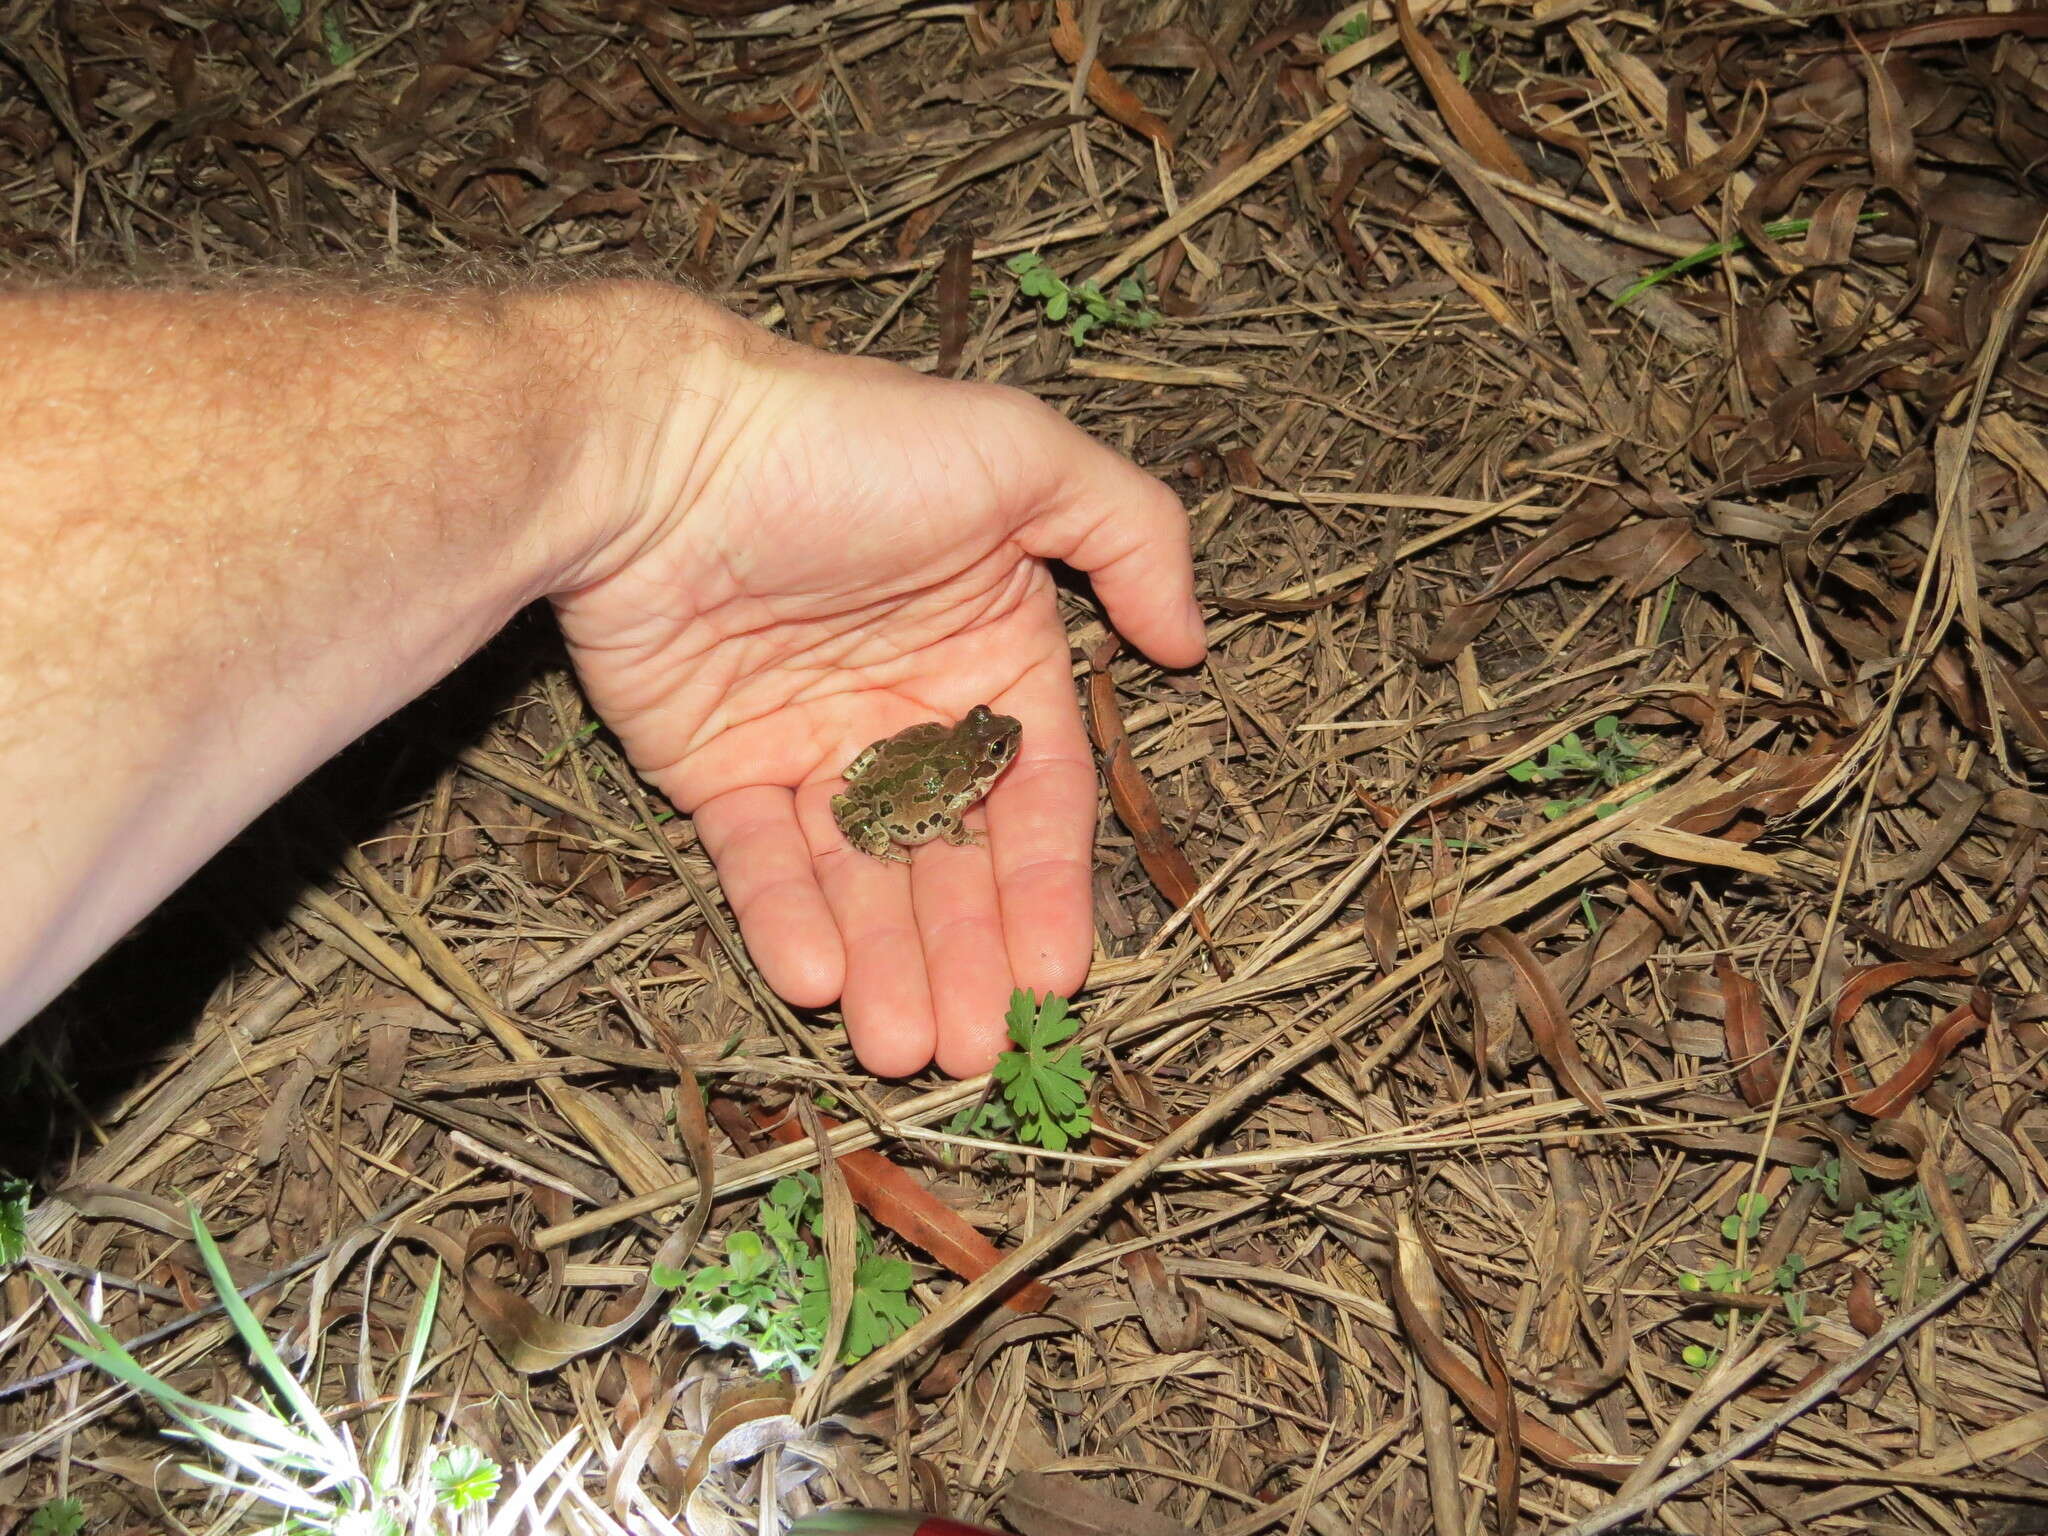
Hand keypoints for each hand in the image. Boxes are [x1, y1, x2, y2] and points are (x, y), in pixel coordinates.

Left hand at [552, 295, 1203, 1076]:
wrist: (655, 445)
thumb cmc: (845, 445)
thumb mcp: (1021, 454)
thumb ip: (1132, 535)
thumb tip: (1192, 645)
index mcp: (988, 642)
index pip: (1037, 789)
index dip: (1051, 884)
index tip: (1060, 973)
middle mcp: (905, 703)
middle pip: (951, 857)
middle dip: (969, 957)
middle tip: (979, 1050)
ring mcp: (808, 740)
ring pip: (861, 876)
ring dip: (887, 965)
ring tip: (903, 1050)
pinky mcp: (713, 765)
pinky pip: (760, 860)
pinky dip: (789, 922)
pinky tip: (820, 981)